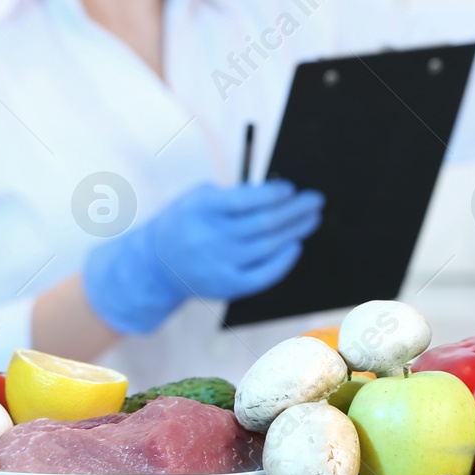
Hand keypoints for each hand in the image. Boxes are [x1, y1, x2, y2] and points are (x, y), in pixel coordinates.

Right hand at [82, 181, 323, 334]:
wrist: (159, 264)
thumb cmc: (187, 221)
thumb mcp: (199, 198)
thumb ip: (234, 195)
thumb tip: (278, 194)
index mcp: (203, 209)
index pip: (247, 200)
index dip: (274, 193)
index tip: (290, 188)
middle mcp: (211, 238)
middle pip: (264, 223)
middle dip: (295, 210)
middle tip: (315, 200)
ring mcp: (220, 265)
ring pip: (268, 247)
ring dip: (296, 230)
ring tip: (312, 218)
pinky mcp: (228, 286)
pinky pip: (264, 275)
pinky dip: (283, 261)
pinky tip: (295, 246)